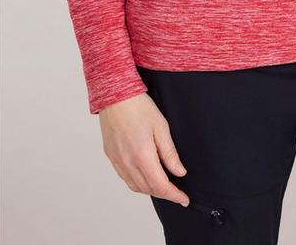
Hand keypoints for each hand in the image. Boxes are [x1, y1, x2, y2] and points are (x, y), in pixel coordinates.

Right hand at [98, 91, 191, 206]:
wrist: (115, 96)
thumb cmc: (139, 107)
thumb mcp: (161, 127)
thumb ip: (170, 153)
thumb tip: (179, 172)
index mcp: (142, 156)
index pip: (160, 185)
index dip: (174, 195)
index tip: (184, 199)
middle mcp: (127, 162)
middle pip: (148, 189)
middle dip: (164, 194)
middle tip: (177, 193)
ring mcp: (117, 161)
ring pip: (135, 186)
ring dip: (151, 190)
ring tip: (163, 186)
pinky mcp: (111, 157)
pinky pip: (125, 178)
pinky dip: (137, 183)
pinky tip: (145, 176)